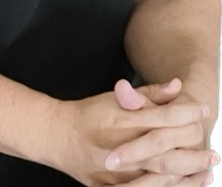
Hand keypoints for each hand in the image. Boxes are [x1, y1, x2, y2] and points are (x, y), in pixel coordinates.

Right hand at [44, 83, 208, 186]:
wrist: (58, 136)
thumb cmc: (89, 114)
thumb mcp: (114, 98)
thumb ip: (147, 93)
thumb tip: (177, 86)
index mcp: (121, 121)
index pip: (163, 119)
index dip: (187, 114)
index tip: (204, 111)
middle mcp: (120, 148)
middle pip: (166, 155)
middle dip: (194, 155)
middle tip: (214, 155)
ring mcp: (115, 174)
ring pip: (158, 180)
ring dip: (186, 179)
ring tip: (206, 174)